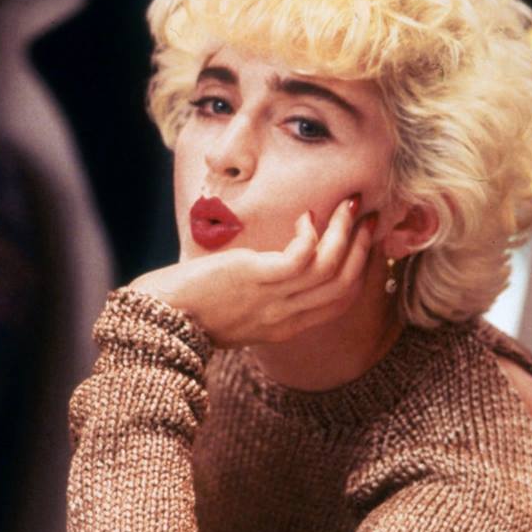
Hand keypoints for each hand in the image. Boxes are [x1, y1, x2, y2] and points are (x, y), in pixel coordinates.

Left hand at [130, 197, 376, 346]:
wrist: (164, 319)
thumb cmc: (195, 309)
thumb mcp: (242, 310)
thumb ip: (268, 297)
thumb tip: (280, 267)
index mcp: (287, 326)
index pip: (340, 301)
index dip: (361, 269)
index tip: (365, 241)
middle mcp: (288, 316)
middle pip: (344, 283)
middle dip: (362, 246)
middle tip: (367, 215)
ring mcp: (275, 299)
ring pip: (330, 266)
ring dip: (344, 232)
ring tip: (349, 204)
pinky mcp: (259, 278)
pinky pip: (302, 256)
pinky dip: (311, 233)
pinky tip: (305, 217)